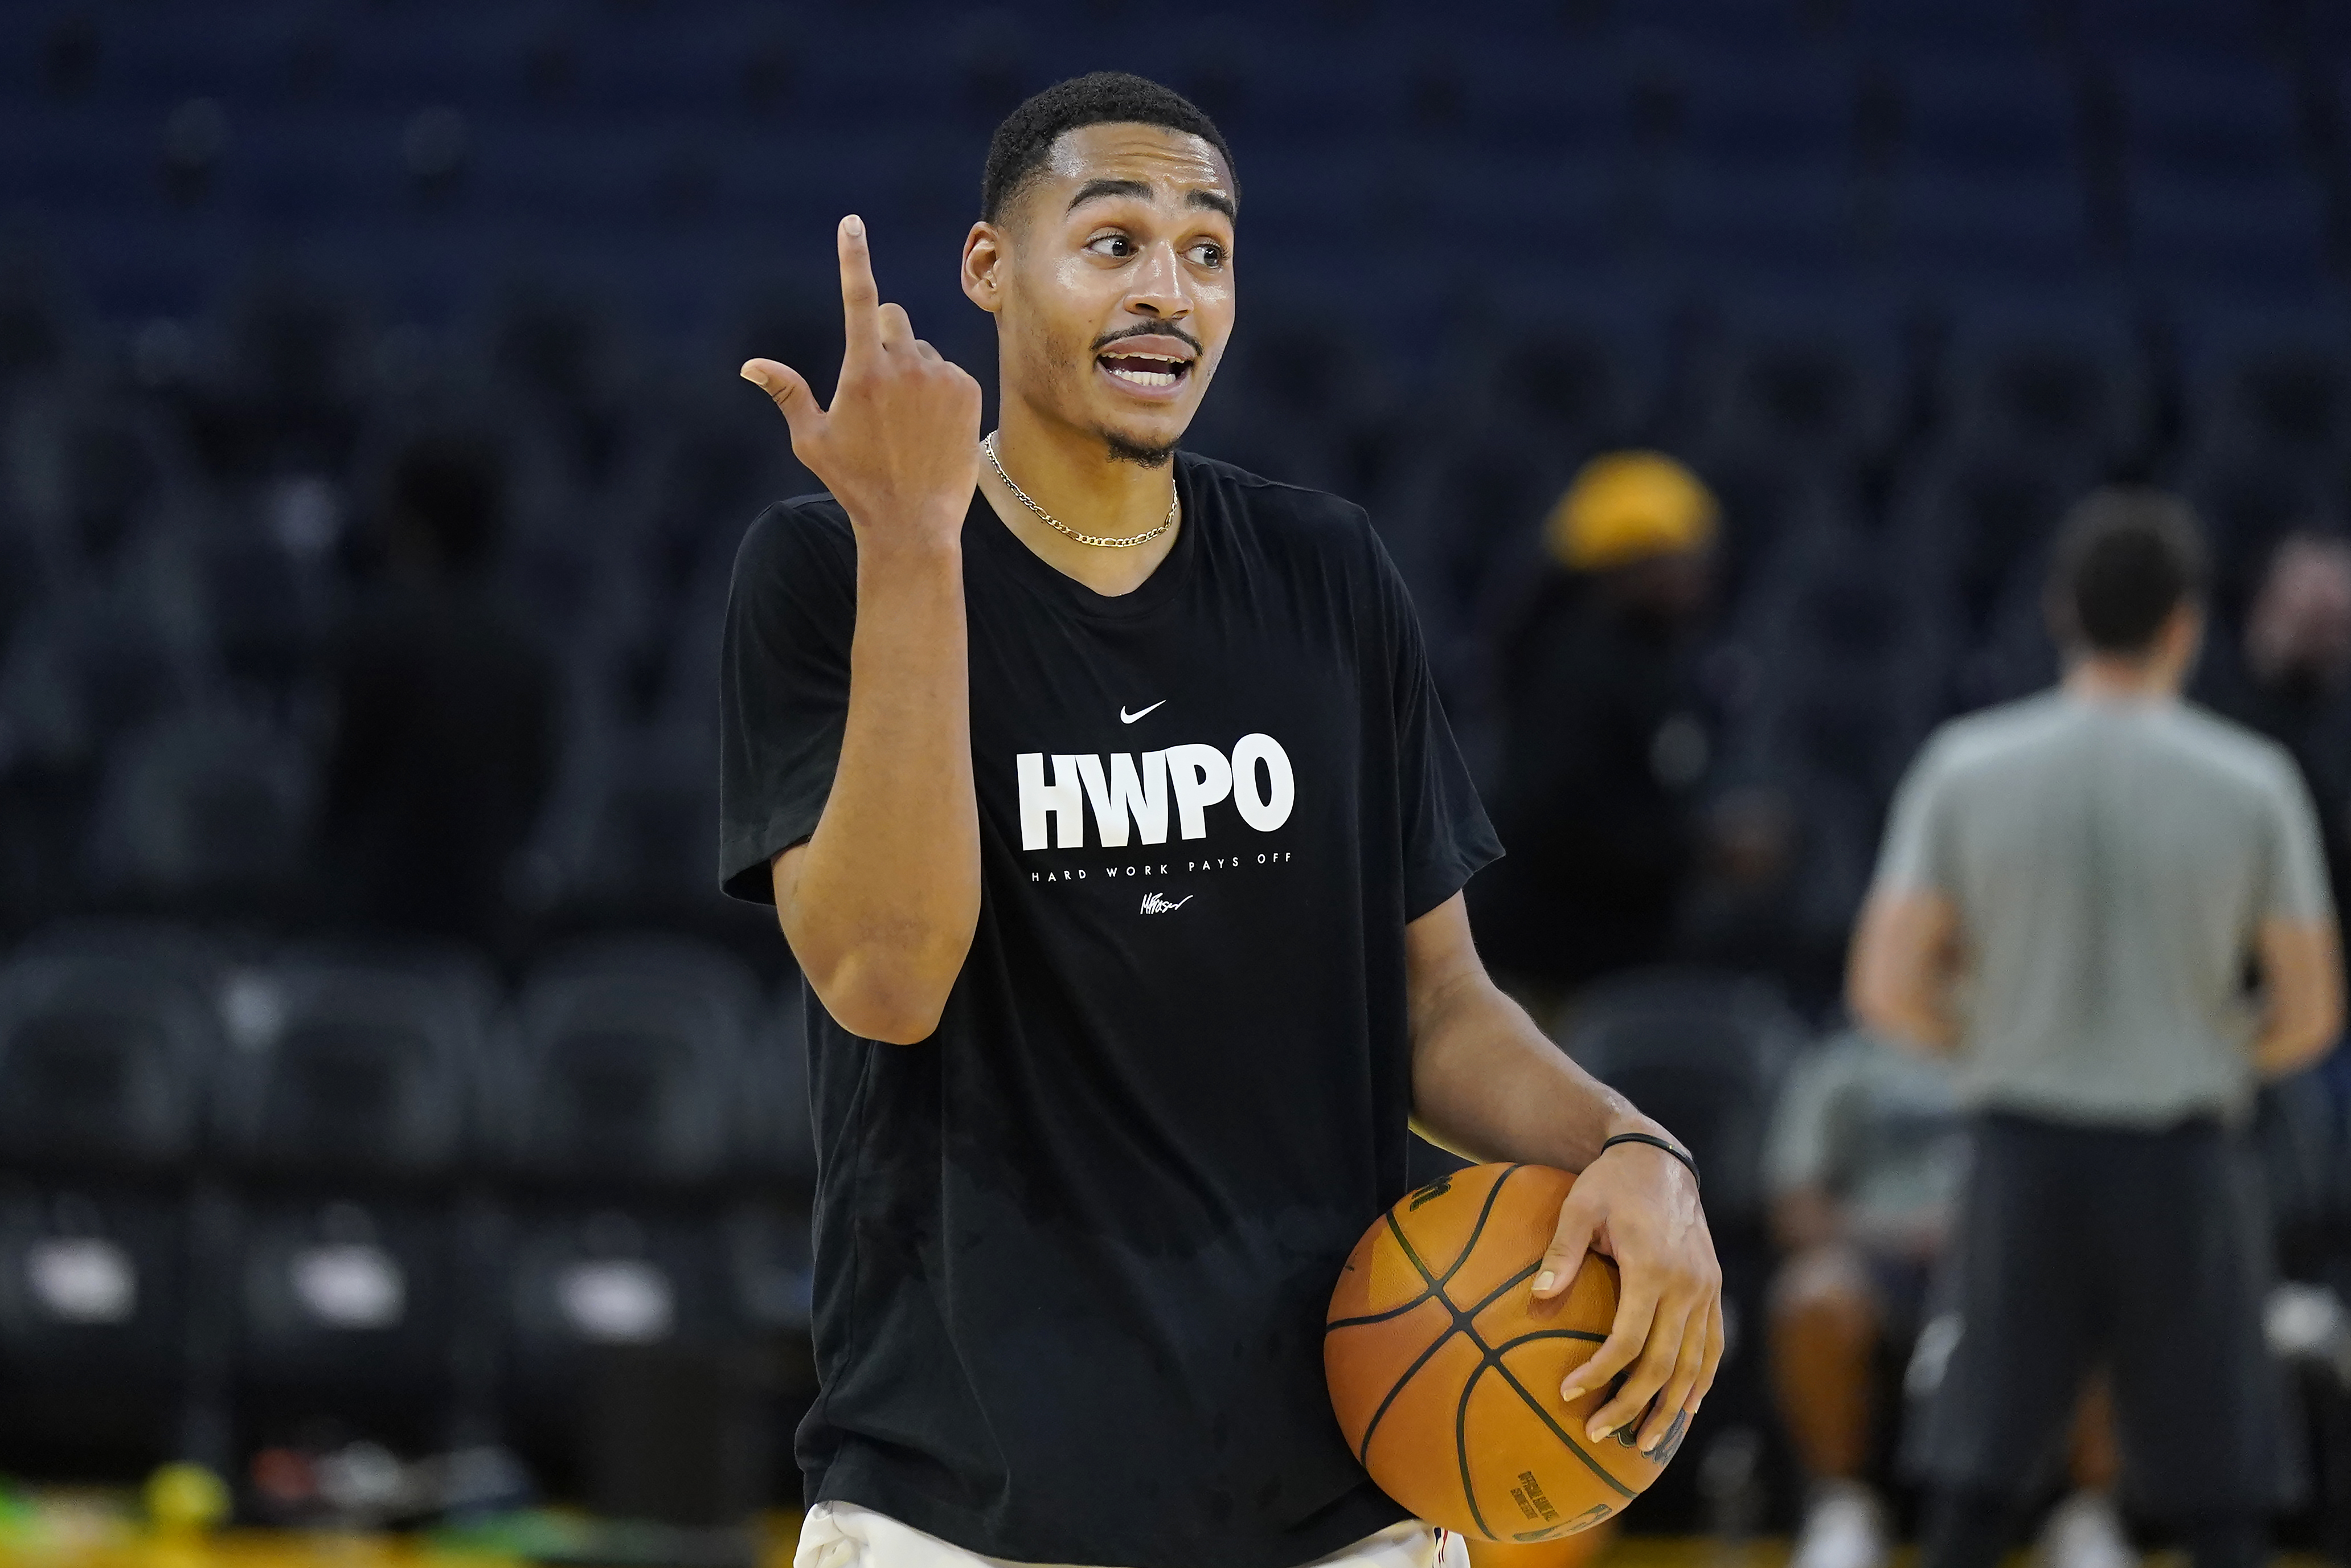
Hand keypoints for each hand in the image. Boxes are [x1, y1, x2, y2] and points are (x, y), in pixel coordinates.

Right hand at [741, 215, 981, 543]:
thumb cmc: (855, 484)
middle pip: (891, 318)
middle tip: (875, 383)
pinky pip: (947, 369)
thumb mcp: (811, 440)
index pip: (857, 298)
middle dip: (881, 336)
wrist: (914, 522)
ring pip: (921, 348)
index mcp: (862, 371)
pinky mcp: (968, 390)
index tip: (852, 223)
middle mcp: (904, 366)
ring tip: (905, 419)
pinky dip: (937, 388)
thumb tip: (750, 365)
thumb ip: (787, 392)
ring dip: (911, 368)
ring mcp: (940, 377)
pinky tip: (930, 426)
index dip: (853, 257)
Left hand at [1533, 1135, 1722, 1459]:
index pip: (1628, 1339)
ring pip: (1694, 1364)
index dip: (1600, 1372)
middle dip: (1631, 1404)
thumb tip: (1537, 1296)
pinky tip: (1687, 1407)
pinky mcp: (1714, 1288)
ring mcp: (1706, 1288)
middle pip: (1663, 1363)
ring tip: (1645, 1441)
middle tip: (1599, 1433)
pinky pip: (1713, 1344)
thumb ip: (1561, 1253)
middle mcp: (1686, 1284)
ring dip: (1670, 1407)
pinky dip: (1702, 1380)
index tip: (1569, 1392)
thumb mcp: (1579, 1207)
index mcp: (1651, 1267)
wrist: (1659, 1158)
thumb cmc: (1610, 1183)